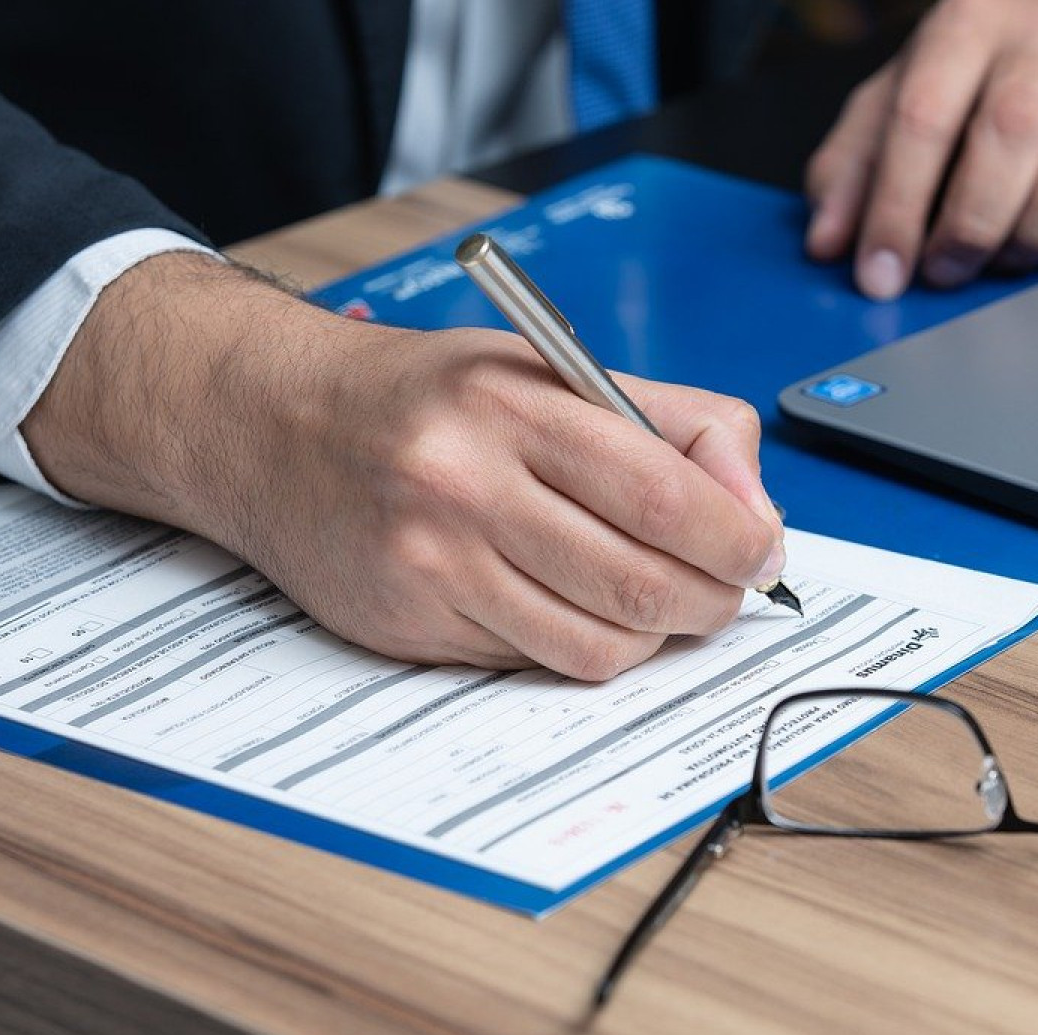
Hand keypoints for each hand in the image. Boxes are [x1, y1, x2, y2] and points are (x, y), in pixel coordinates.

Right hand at [24, 254, 785, 679]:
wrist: (275, 425)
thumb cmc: (432, 398)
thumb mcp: (552, 369)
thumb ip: (670, 425)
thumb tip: (755, 509)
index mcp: (514, 406)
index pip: (663, 495)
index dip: (737, 539)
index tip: (762, 551)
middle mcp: (466, 485)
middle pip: (640, 583)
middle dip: (710, 599)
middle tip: (725, 588)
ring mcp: (433, 564)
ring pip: (596, 645)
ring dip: (653, 636)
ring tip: (655, 600)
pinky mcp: (408, 625)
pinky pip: (535, 663)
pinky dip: (580, 647)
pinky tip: (575, 607)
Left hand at [804, 0, 1037, 298]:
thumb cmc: (989, 61)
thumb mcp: (906, 85)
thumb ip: (855, 160)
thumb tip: (828, 241)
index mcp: (967, 20)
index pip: (923, 115)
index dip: (895, 207)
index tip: (880, 274)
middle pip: (1009, 133)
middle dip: (969, 224)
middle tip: (946, 271)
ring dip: (1035, 230)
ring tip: (1005, 257)